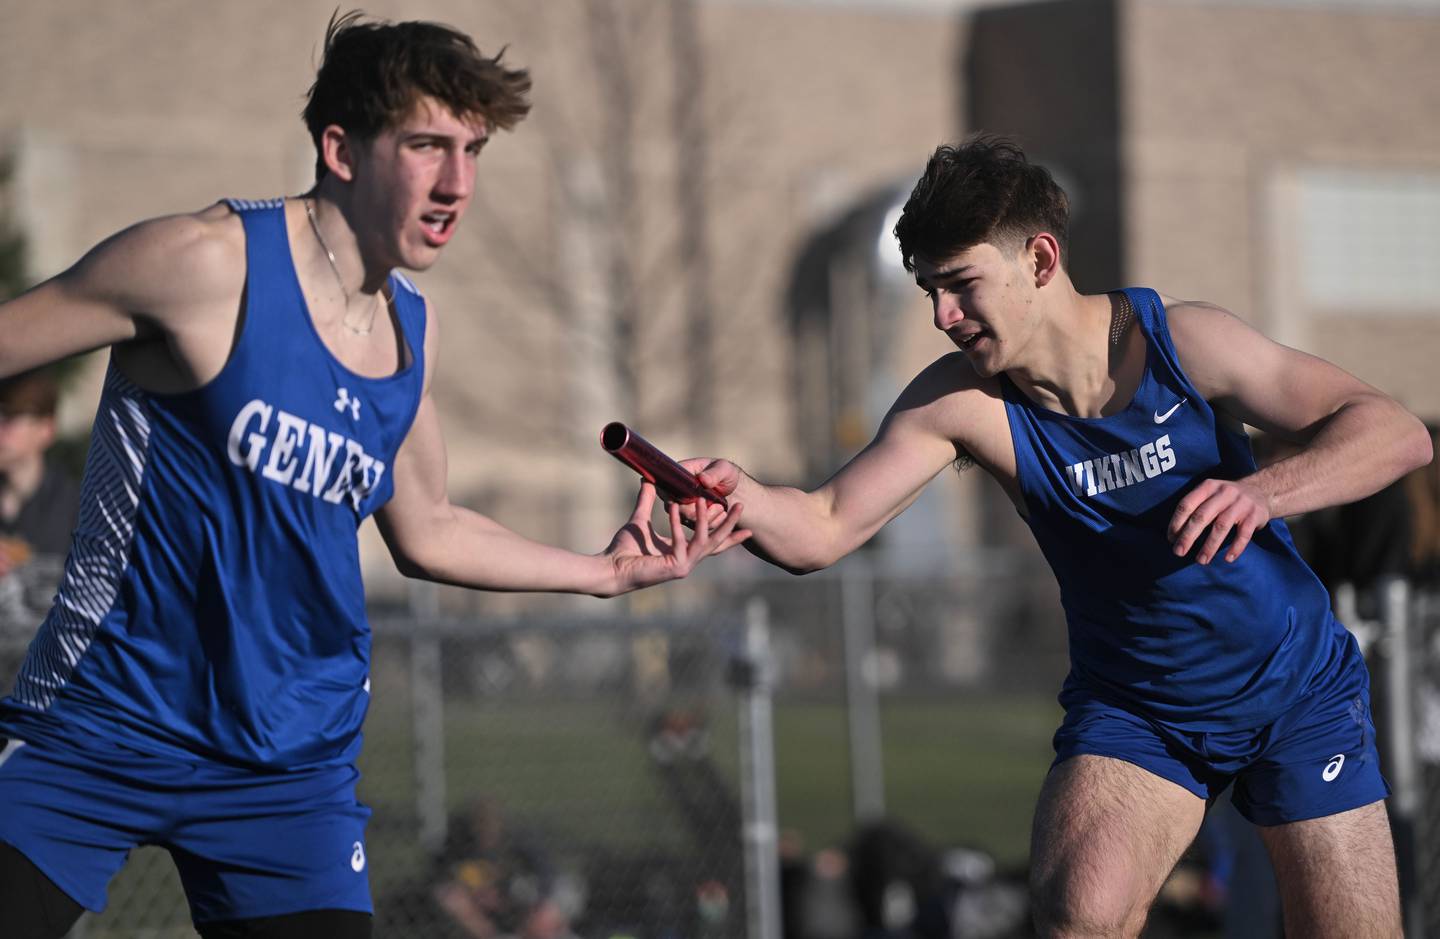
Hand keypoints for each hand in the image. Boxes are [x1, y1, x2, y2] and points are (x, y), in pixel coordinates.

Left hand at [602, 479, 748, 593]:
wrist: (610, 567)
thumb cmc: (624, 548)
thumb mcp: (640, 519)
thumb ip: (647, 501)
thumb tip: (647, 480)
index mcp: (683, 552)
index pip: (711, 543)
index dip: (729, 534)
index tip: (747, 527)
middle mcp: (687, 561)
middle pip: (717, 542)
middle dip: (730, 524)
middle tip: (741, 506)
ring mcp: (684, 566)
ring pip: (705, 541)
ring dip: (705, 519)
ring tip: (705, 500)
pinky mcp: (676, 568)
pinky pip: (682, 541)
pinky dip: (678, 523)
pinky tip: (674, 506)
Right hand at [674, 458, 743, 528]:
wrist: (733, 487)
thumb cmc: (725, 473)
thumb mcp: (723, 469)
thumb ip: (714, 474)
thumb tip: (702, 479)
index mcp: (679, 477)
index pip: (668, 491)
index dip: (680, 499)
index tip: (700, 499)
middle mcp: (677, 494)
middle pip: (678, 510)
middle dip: (700, 511)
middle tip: (718, 506)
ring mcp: (683, 508)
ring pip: (689, 520)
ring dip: (709, 516)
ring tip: (721, 507)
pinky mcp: (692, 520)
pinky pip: (699, 527)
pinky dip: (713, 522)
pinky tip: (722, 513)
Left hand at [1167, 477, 1270, 563]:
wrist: (1262, 491)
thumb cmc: (1227, 499)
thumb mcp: (1210, 494)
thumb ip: (1195, 508)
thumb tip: (1175, 535)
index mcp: (1208, 487)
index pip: (1187, 504)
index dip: (1176, 523)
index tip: (1171, 539)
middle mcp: (1224, 493)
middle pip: (1201, 516)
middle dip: (1188, 536)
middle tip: (1179, 552)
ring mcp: (1241, 503)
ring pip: (1221, 526)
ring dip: (1209, 546)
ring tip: (1201, 560)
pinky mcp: (1255, 515)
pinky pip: (1244, 534)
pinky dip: (1236, 547)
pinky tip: (1228, 559)